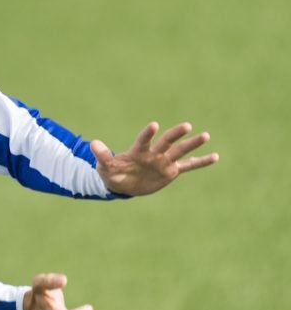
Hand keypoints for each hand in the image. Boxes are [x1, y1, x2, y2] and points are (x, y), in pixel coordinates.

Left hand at [90, 122, 218, 195]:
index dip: (148, 134)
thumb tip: (93, 143)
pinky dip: (201, 162)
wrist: (122, 184)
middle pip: (167, 142)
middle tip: (187, 126)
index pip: (144, 141)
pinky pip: (189, 166)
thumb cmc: (112, 173)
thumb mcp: (105, 168)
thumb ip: (102, 156)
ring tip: (205, 135)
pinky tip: (215, 156)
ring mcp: (164, 162)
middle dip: (176, 135)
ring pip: (180, 151)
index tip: (154, 125)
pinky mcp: (171, 171)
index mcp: (138, 152)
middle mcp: (153, 154)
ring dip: (192, 144)